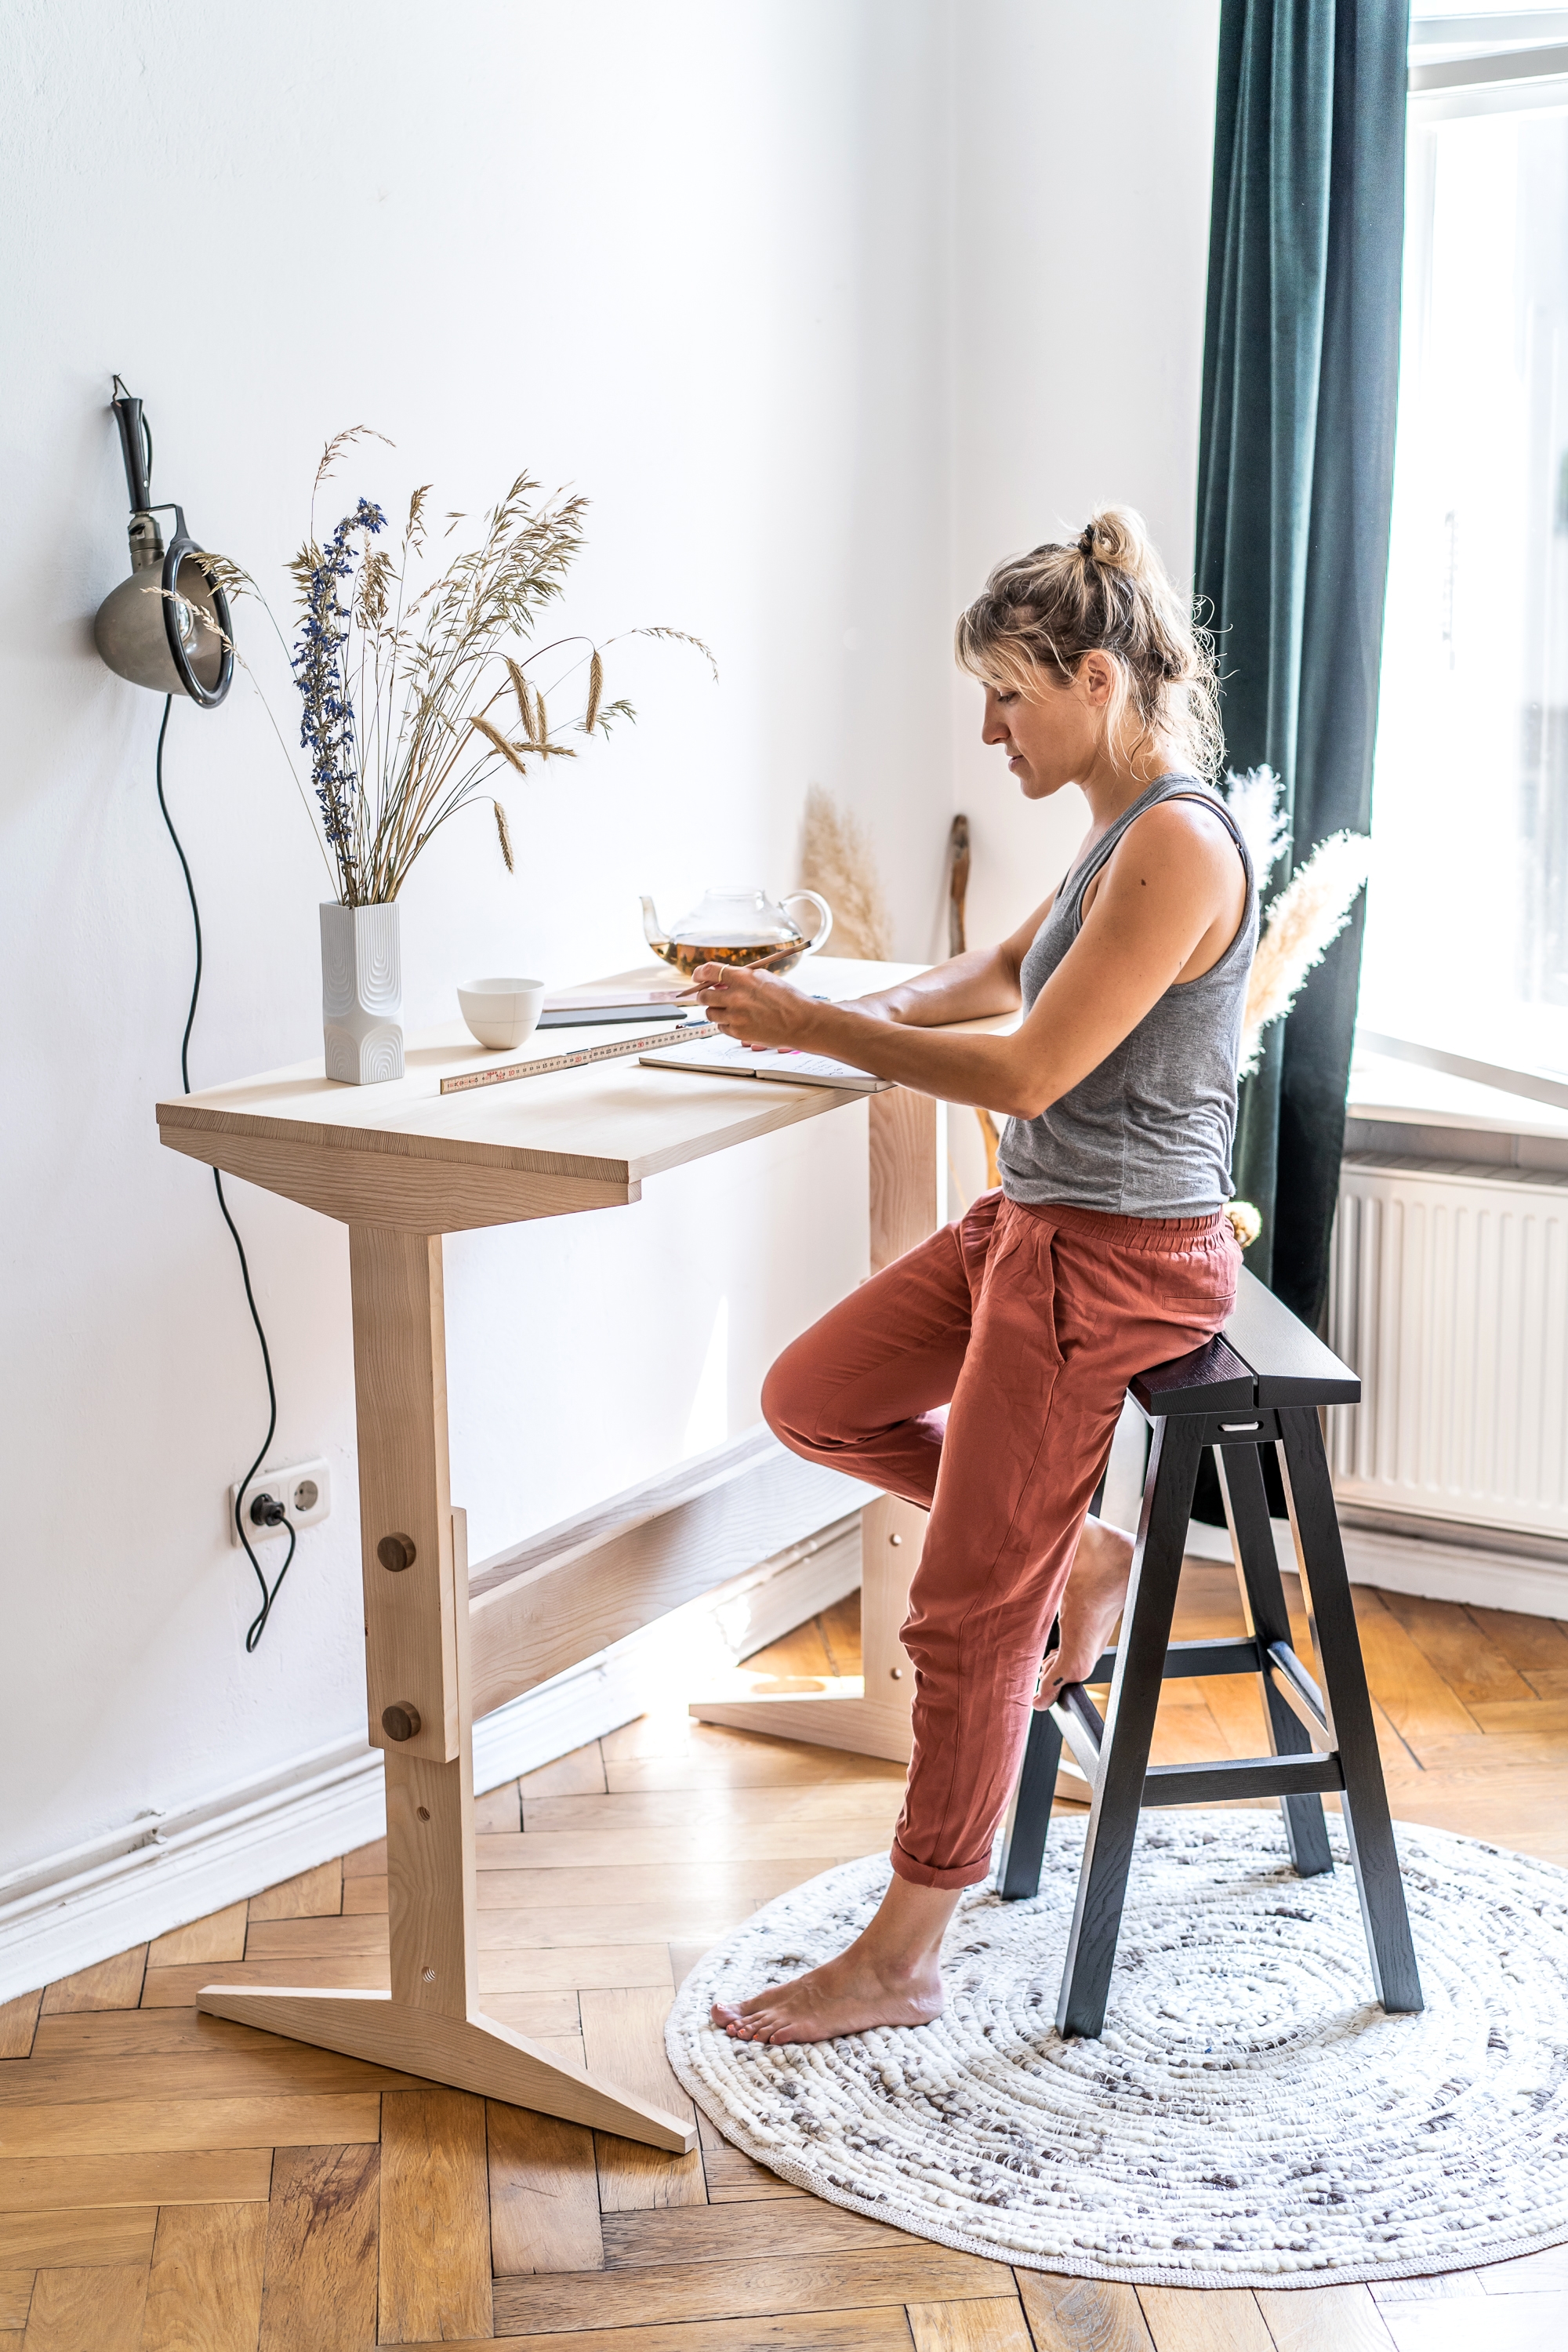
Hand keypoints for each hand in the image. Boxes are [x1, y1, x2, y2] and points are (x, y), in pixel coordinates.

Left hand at [690, 964, 816, 1049]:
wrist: (801, 1022)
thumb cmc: (787, 999)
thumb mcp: (765, 978)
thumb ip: (741, 977)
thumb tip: (722, 980)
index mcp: (743, 978)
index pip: (709, 971)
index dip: (699, 973)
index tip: (697, 976)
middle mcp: (736, 997)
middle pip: (704, 995)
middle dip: (705, 994)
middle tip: (711, 995)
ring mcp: (735, 1016)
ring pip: (710, 1013)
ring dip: (715, 1009)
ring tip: (728, 1008)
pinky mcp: (738, 1033)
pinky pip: (721, 1027)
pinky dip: (725, 1023)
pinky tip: (737, 1020)